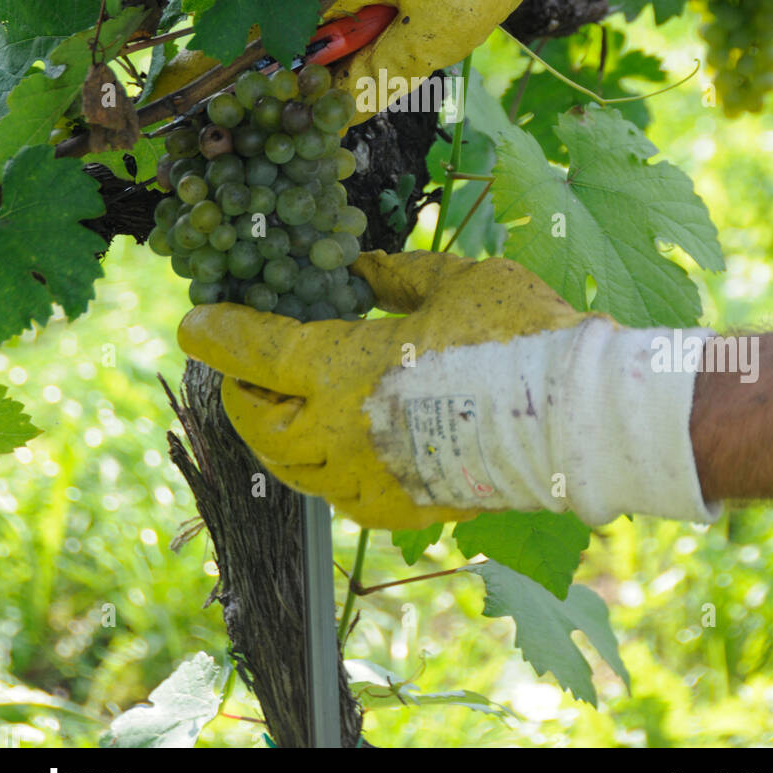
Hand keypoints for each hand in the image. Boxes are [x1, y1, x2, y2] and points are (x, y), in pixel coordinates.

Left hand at [177, 249, 584, 528]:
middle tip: (245, 374)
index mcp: (343, 368)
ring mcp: (371, 480)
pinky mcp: (406, 508)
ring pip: (293, 471)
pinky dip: (327, 475)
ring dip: (278, 439)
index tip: (196, 323)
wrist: (577, 416)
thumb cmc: (516, 334)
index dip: (219, 334)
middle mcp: (341, 432)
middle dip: (240, 397)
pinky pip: (342, 501)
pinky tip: (343, 454)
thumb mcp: (454, 280)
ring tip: (286, 412)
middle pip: (258, 424)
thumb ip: (397, 274)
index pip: (255, 352)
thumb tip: (362, 265)